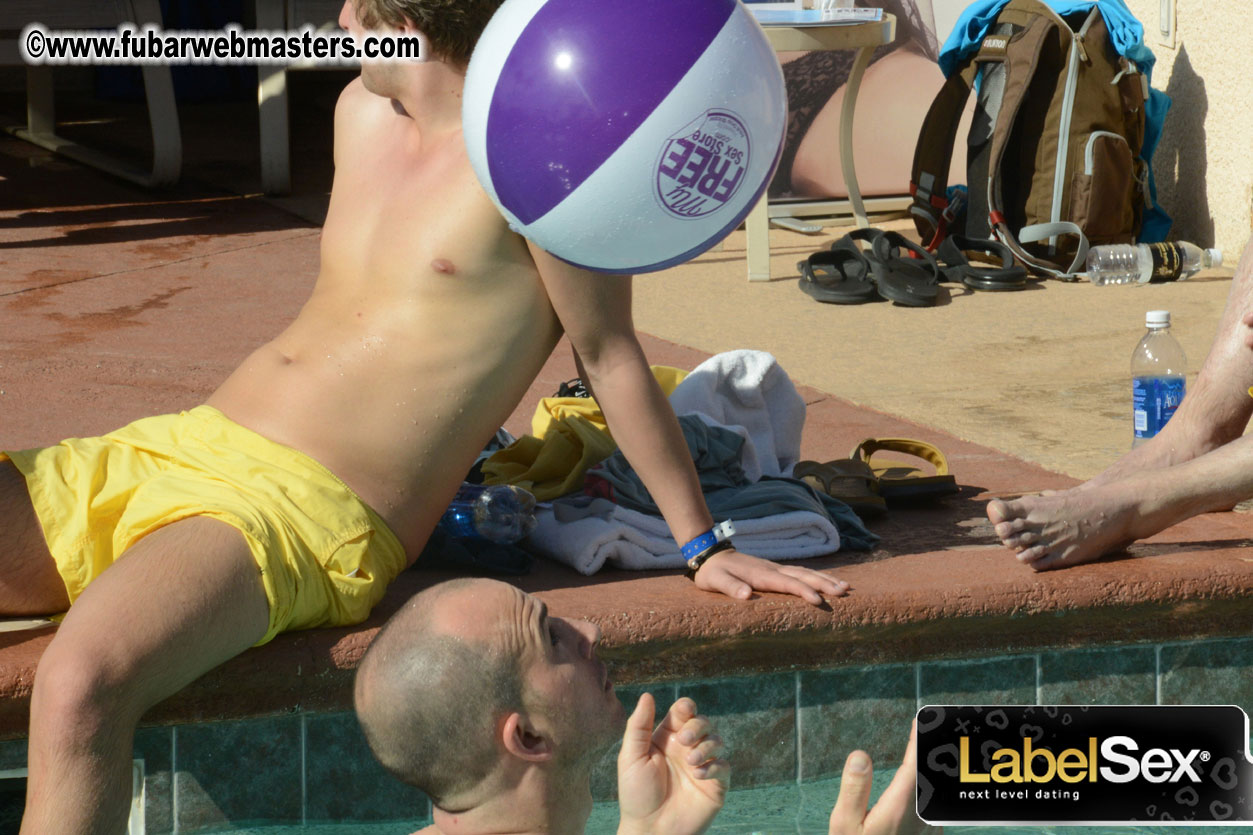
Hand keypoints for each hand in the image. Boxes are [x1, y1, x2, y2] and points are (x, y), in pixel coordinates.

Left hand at [617, 694, 727, 834]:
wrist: (650, 830)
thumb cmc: (636, 795)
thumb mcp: (631, 757)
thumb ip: (638, 726)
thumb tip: (647, 695)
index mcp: (667, 739)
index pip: (683, 712)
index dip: (686, 707)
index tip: (684, 711)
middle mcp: (686, 749)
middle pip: (702, 722)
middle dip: (697, 726)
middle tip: (684, 741)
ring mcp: (702, 766)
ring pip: (717, 740)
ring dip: (707, 745)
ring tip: (691, 762)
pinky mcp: (715, 785)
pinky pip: (724, 766)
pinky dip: (714, 766)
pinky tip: (698, 774)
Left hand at [693, 549, 848, 604]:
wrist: (709, 552)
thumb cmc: (712, 571)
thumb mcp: (715, 580)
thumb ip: (730, 586)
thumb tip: (747, 595)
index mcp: (761, 574)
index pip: (787, 583)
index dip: (803, 591)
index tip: (819, 601)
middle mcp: (772, 569)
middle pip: (803, 575)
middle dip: (824, 583)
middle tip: (845, 590)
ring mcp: (774, 568)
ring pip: (804, 572)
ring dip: (824, 579)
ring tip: (845, 586)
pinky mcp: (773, 569)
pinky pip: (799, 573)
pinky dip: (815, 577)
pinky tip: (824, 581)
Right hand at [830, 721, 934, 834]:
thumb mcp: (845, 824)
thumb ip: (854, 790)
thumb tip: (860, 755)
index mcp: (898, 809)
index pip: (913, 766)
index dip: (917, 741)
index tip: (918, 720)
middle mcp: (919, 817)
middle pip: (928, 774)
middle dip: (927, 749)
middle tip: (926, 726)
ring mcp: (928, 828)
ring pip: (934, 789)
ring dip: (931, 766)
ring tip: (927, 745)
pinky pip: (934, 803)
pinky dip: (931, 783)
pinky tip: (925, 778)